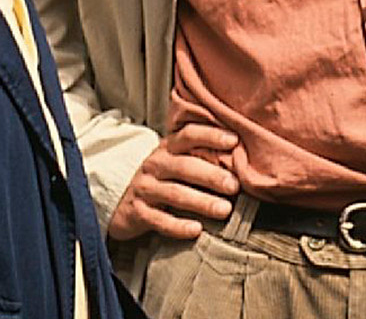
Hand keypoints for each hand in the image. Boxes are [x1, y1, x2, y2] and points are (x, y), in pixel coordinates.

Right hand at [106, 122, 240, 241]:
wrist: (122, 203)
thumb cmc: (162, 179)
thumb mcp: (176, 160)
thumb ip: (202, 154)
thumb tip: (243, 155)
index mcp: (168, 148)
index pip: (188, 135)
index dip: (211, 136)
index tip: (234, 140)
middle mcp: (155, 165)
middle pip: (184, 166)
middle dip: (211, 176)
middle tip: (234, 186)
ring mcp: (145, 189)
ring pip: (174, 194)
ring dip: (201, 202)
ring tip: (224, 210)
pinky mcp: (138, 213)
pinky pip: (159, 220)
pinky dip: (178, 226)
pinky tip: (196, 230)